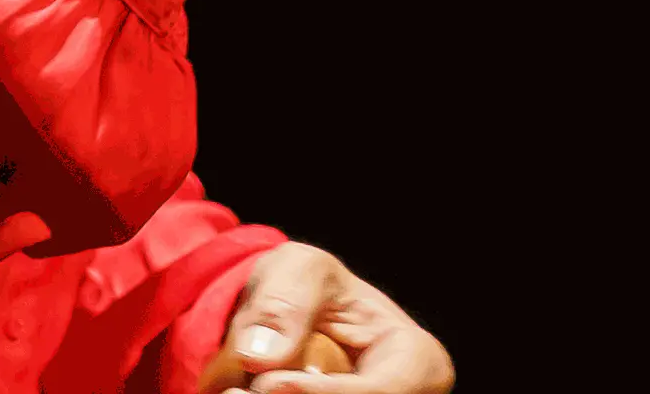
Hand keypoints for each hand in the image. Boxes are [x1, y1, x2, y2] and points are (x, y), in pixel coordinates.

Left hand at [208, 241, 453, 391]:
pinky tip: (238, 393)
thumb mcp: (300, 268)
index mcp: (418, 360)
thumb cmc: (308, 283)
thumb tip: (260, 355)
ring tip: (231, 391)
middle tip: (235, 391)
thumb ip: (284, 304)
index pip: (377, 391)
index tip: (265, 383)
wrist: (288, 310)